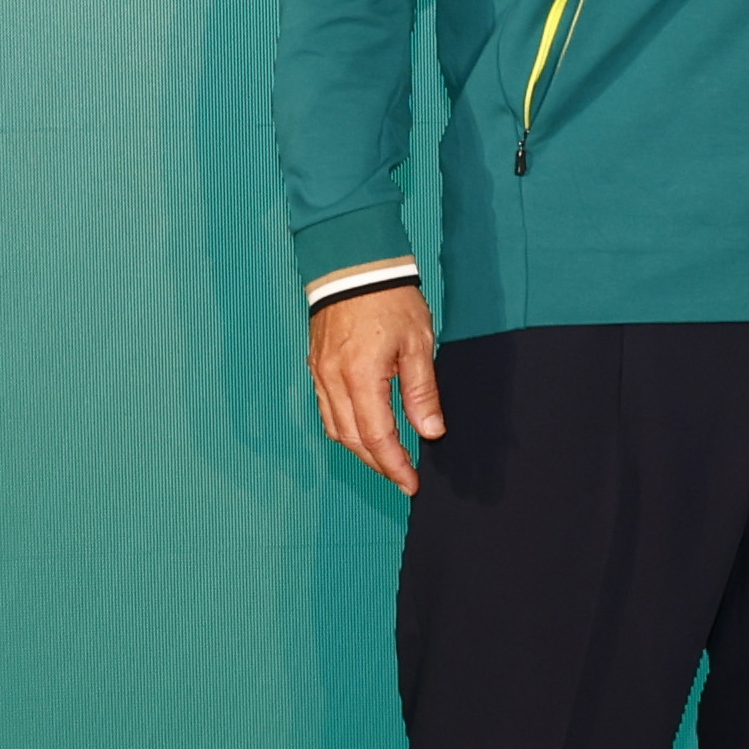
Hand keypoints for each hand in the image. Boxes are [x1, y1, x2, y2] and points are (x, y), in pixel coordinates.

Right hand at [309, 289, 442, 492]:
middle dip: (378, 463)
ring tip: (388, 459)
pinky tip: (364, 431)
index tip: (412, 483)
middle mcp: (333, 380)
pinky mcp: (317, 367)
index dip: (395, 464)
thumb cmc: (390, 298)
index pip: (376, 436)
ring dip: (360, 449)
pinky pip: (327, 409)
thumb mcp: (418, 344)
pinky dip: (345, 428)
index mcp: (360, 376)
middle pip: (352, 439)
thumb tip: (431, 431)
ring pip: (336, 428)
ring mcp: (320, 374)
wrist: (354, 265)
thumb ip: (422, 391)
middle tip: (403, 477)